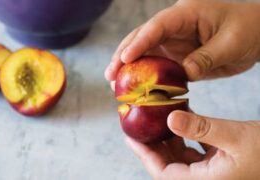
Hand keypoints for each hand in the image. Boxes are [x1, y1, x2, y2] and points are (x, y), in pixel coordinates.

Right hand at [105, 0, 259, 81]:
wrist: (256, 34)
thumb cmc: (248, 29)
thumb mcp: (231, 42)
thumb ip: (206, 57)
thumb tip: (184, 74)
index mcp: (187, 13)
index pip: (156, 26)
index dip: (138, 42)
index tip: (124, 59)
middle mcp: (174, 26)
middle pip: (142, 38)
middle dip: (123, 56)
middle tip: (110, 75)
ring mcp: (174, 42)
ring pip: (145, 53)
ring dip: (130, 68)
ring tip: (115, 84)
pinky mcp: (177, 56)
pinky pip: (158, 66)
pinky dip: (146, 77)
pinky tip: (137, 88)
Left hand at [125, 111, 259, 179]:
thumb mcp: (236, 138)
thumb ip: (201, 129)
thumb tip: (170, 119)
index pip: (163, 172)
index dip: (144, 154)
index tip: (130, 135)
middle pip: (168, 166)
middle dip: (154, 145)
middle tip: (141, 124)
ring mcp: (213, 174)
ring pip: (181, 158)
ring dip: (169, 140)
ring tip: (158, 120)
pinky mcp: (220, 164)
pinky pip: (195, 153)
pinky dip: (186, 138)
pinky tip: (183, 121)